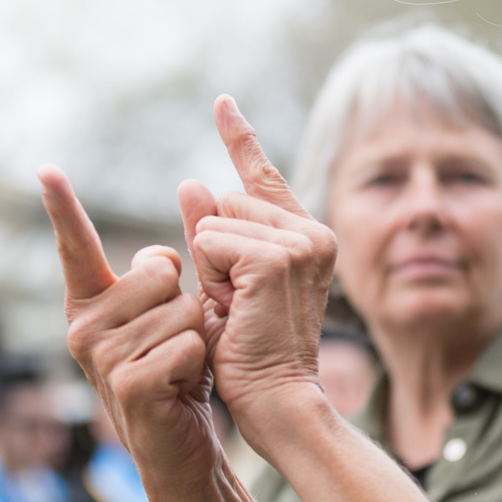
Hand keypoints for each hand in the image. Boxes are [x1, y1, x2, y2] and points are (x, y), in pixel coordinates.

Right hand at [43, 166, 229, 485]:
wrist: (178, 447)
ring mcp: (102, 358)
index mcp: (89, 302)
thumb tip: (170, 228)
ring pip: (182, 309)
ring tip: (178, 367)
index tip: (46, 168)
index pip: (75, 246)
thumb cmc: (174, 372)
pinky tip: (180, 387)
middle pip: (161, 271)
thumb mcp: (166, 314)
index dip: (62, 206)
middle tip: (174, 343)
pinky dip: (198, 364)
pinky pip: (187, 345)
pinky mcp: (128, 385)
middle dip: (186, 302)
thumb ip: (160, 270)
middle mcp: (83, 326)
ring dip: (197, 338)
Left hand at [177, 96, 335, 418]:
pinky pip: (210, 242)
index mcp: (304, 237)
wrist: (276, 399)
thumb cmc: (248, 353)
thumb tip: (191, 182)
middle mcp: (311, 232)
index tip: (221, 101)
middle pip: (224, 202)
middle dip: (212, 251)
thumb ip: (212, 235)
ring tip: (239, 309)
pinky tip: (235, 306)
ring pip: (214, 222)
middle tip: (237, 302)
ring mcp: (299, 242)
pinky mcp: (277, 257)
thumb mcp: (222, 284)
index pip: (261, 177)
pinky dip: (210, 277)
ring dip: (210, 268)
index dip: (239, 137)